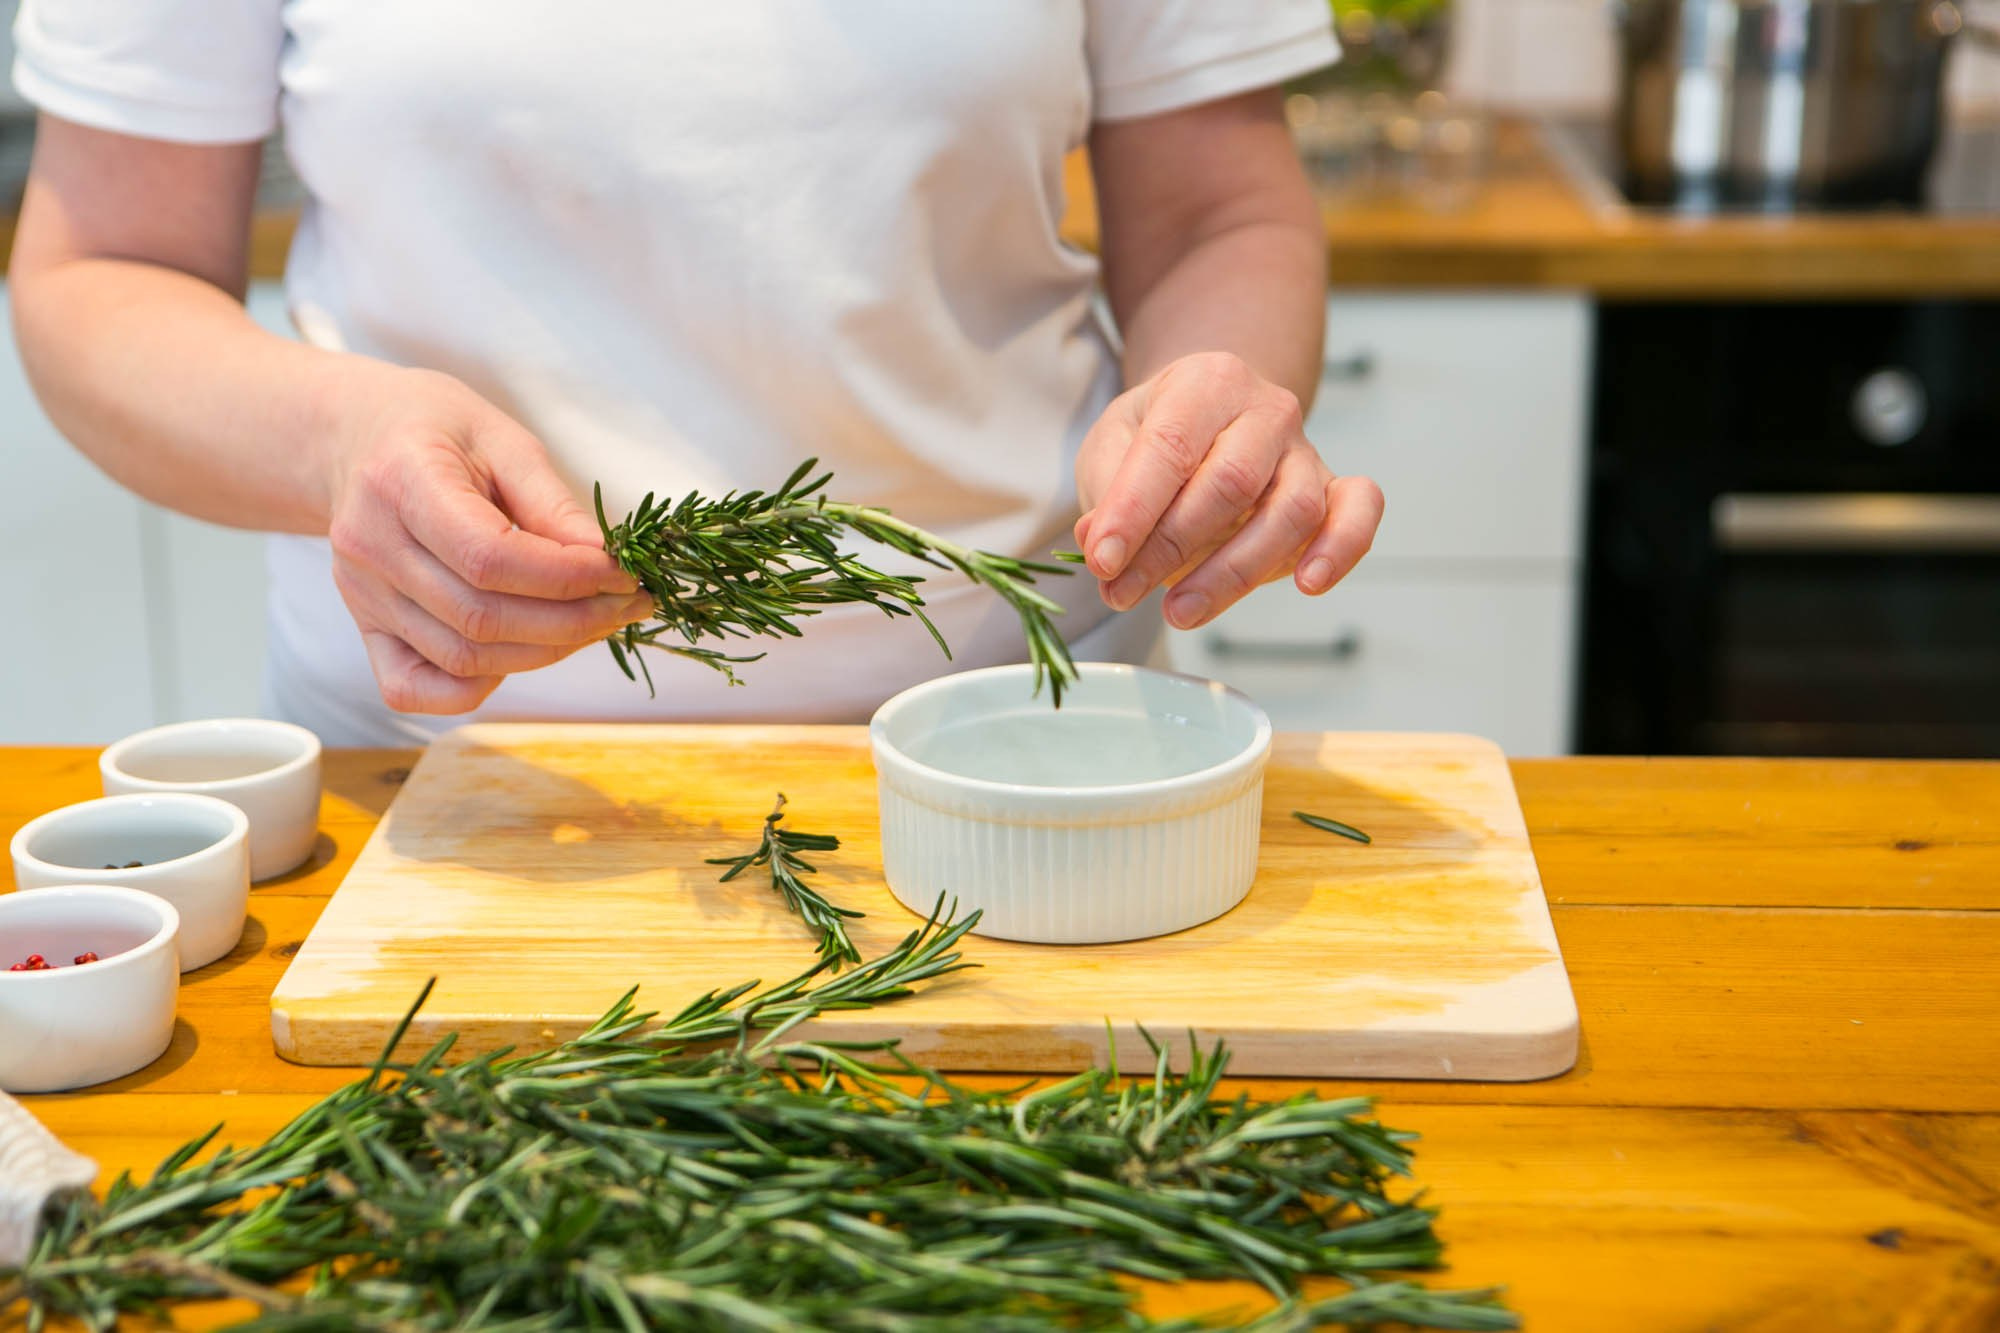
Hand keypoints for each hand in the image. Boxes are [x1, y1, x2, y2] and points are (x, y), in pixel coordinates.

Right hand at [324, 368, 652, 713]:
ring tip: (594, 622)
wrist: (359, 440)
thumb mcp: (504, 440)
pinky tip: (520, 652)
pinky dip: (474, 688)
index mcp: (401, 483)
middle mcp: (370, 546)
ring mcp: (361, 594)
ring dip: (543, 652)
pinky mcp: (363, 626)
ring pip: (461, 658)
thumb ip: (553, 503)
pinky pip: (413, 689)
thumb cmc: (438, 433)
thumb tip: (606, 561)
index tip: (621, 573)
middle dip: (572, 621)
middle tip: (625, 604)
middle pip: (480, 618)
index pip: (489, 558)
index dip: (567, 577)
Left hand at [1074, 352, 1382, 628]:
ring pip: (1292, 512)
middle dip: (1171, 549)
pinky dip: (1342, 548)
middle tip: (1124, 592)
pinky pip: (1359, 512)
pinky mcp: (1335, 491)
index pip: (1170, 447)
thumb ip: (1106, 488)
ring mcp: (1306, 452)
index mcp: (1207, 382)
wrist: (1214, 419)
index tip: (1102, 560)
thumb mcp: (1113, 445)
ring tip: (1178, 611)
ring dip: (1233, 573)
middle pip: (1230, 483)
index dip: (1133, 510)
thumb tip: (1099, 540)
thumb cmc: (1161, 436)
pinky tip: (1309, 583)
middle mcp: (1266, 410)